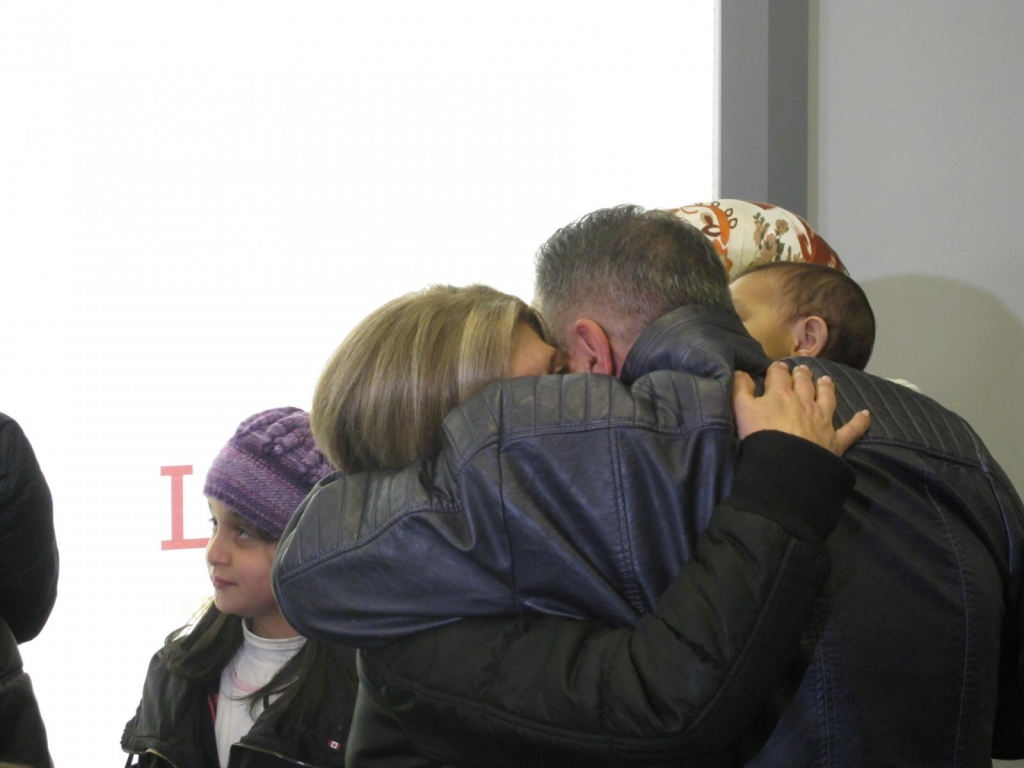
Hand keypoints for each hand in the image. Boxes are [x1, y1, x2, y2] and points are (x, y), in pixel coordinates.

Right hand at [732, 362, 870, 456]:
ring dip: (826, 387)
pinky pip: (851, 429)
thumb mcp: (742, 410)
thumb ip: (740, 389)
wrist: (786, 465)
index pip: (779, 375)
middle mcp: (804, 402)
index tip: (777, 366)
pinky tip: (866, 414)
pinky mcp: (835, 440)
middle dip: (802, 374)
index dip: (777, 369)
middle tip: (802, 369)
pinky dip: (859, 421)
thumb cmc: (760, 436)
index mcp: (780, 394)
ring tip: (825, 380)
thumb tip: (741, 372)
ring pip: (827, 398)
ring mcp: (822, 420)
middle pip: (804, 383)